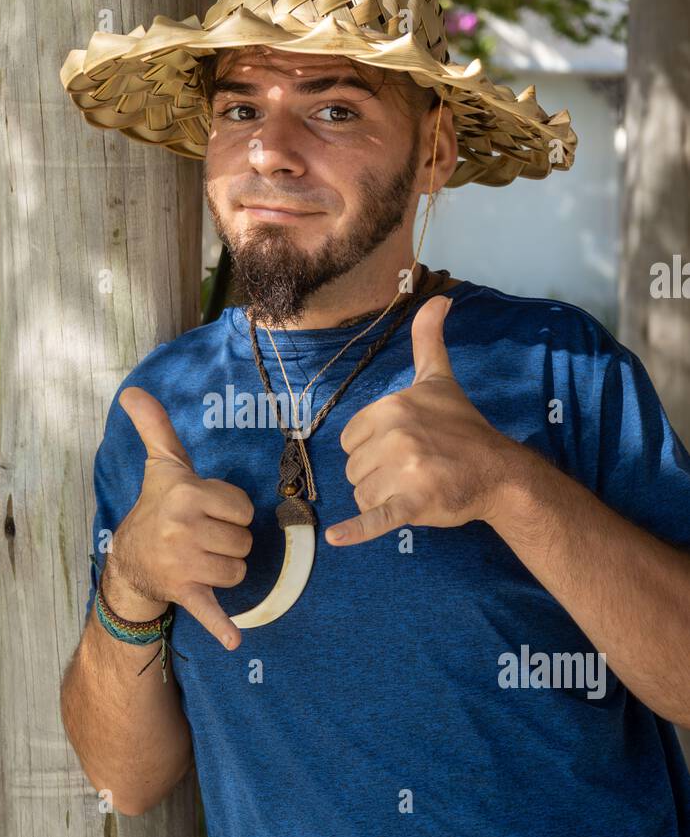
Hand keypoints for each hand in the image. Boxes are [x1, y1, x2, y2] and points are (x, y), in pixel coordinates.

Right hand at [108, 386, 252, 648]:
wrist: (130, 560)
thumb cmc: (157, 507)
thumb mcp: (162, 465)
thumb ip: (157, 426)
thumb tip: (131, 390)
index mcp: (186, 494)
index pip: (244, 508)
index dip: (231, 512)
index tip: (206, 513)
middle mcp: (184, 528)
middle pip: (244, 541)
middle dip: (229, 542)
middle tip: (201, 539)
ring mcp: (184, 563)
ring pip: (239, 570)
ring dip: (227, 569)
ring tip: (200, 559)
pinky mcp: (185, 593)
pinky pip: (211, 610)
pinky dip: (222, 627)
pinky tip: (234, 641)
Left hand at [325, 296, 519, 545]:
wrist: (499, 471)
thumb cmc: (463, 427)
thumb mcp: (440, 379)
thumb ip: (430, 338)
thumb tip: (439, 298)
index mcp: (391, 407)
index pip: (351, 439)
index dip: (371, 448)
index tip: (402, 448)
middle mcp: (395, 436)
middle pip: (354, 468)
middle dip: (376, 475)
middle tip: (412, 470)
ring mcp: (405, 472)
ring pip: (362, 494)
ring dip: (381, 498)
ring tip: (413, 488)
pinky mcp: (413, 504)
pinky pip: (375, 519)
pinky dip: (356, 531)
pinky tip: (338, 539)